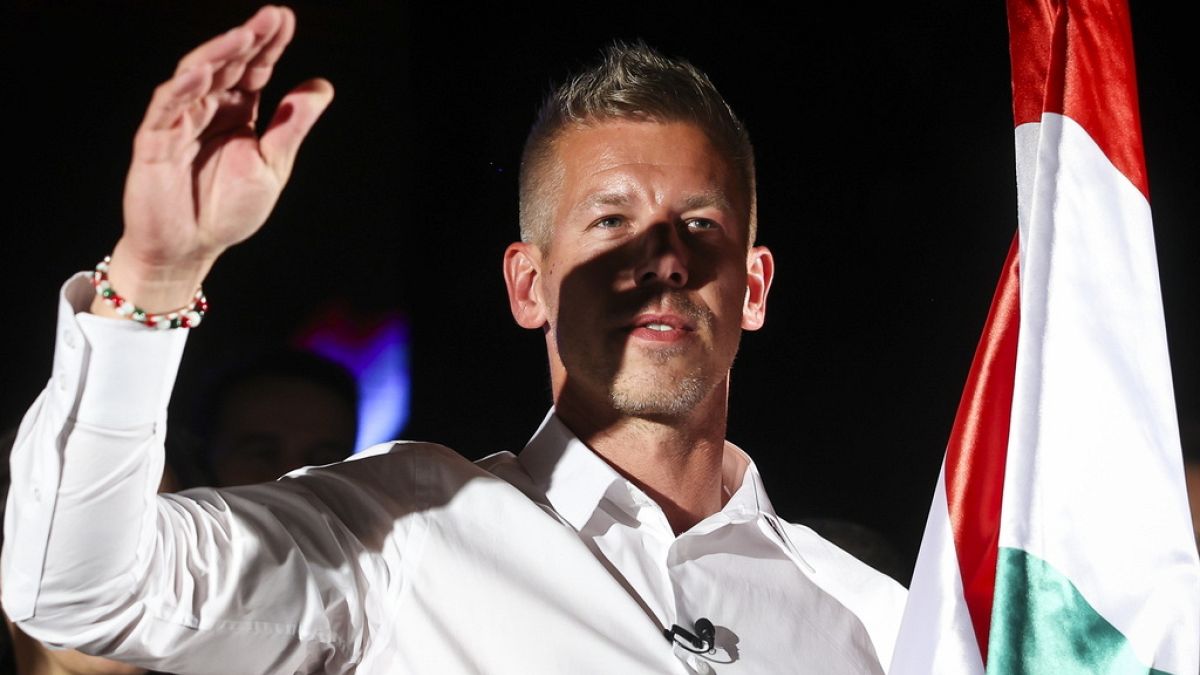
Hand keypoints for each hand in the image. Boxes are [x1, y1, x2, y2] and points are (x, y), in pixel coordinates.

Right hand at [95, 5, 333, 315]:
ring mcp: (178, 121)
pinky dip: (184, 87)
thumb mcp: (272, 164)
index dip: (268, 44)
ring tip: (243, 35)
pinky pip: (167, 107)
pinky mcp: (155, 141)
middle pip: (227, 64)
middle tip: (272, 16)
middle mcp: (207, 109)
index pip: (253, 69)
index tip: (285, 18)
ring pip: (195, 76)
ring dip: (219, 54)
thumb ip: (291, 125)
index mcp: (236, 112)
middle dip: (248, 38)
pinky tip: (204, 69)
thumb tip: (320, 85)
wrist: (190, 249)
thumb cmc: (227, 210)